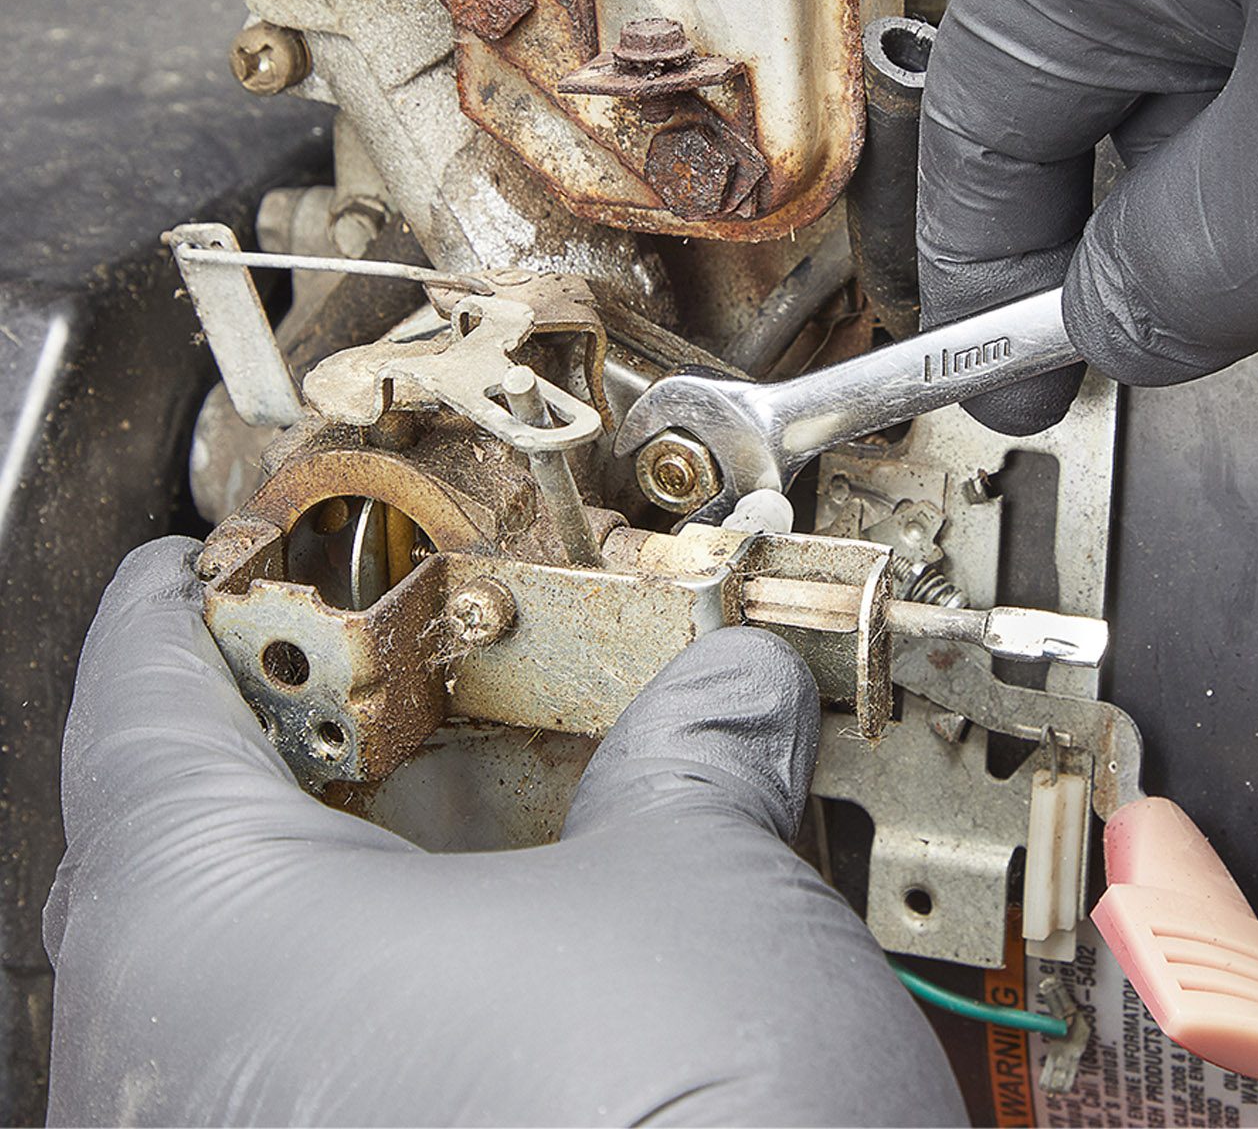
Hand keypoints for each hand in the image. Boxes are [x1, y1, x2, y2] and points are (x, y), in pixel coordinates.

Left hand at [45, 539, 965, 1125]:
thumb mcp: (701, 886)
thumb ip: (694, 758)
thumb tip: (732, 694)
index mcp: (211, 943)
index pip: (139, 713)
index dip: (178, 614)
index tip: (202, 566)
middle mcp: (168, 1085)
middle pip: (176, 858)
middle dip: (280, 750)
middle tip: (372, 680)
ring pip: (238, 993)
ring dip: (339, 894)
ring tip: (455, 825)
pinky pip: (300, 1084)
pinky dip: (372, 1008)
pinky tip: (488, 986)